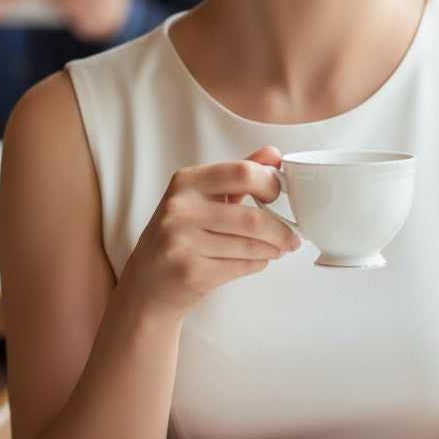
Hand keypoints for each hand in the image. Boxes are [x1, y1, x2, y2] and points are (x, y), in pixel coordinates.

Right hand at [121, 147, 299, 320]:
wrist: (147, 283)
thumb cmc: (179, 235)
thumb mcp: (201, 197)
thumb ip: (237, 174)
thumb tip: (274, 154)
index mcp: (186, 182)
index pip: (242, 172)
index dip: (270, 184)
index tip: (278, 195)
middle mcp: (180, 208)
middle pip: (252, 217)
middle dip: (281, 230)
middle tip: (292, 235)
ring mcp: (182, 241)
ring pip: (251, 245)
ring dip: (272, 249)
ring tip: (277, 248)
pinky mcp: (190, 272)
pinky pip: (242, 266)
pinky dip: (258, 263)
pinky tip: (257, 260)